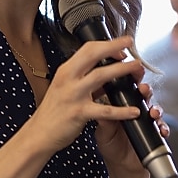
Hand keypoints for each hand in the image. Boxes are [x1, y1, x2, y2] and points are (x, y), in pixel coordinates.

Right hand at [30, 38, 146, 154]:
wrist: (39, 134)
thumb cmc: (53, 112)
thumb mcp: (64, 88)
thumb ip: (82, 78)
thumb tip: (104, 70)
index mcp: (65, 71)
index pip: (87, 49)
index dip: (106, 44)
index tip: (121, 46)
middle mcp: (68, 79)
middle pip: (93, 55)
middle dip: (114, 46)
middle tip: (131, 44)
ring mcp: (73, 95)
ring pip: (101, 76)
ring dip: (122, 70)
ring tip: (138, 69)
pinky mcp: (79, 113)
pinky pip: (106, 110)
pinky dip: (122, 111)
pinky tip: (134, 110)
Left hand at [93, 81, 169, 175]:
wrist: (123, 167)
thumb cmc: (111, 148)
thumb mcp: (103, 135)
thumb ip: (104, 123)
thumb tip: (102, 110)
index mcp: (121, 108)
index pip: (126, 91)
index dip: (130, 83)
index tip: (131, 77)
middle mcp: (135, 111)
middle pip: (143, 95)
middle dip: (145, 90)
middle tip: (144, 90)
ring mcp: (146, 121)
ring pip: (154, 108)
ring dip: (156, 108)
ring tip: (153, 112)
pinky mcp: (154, 132)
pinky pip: (162, 126)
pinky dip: (163, 127)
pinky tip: (161, 130)